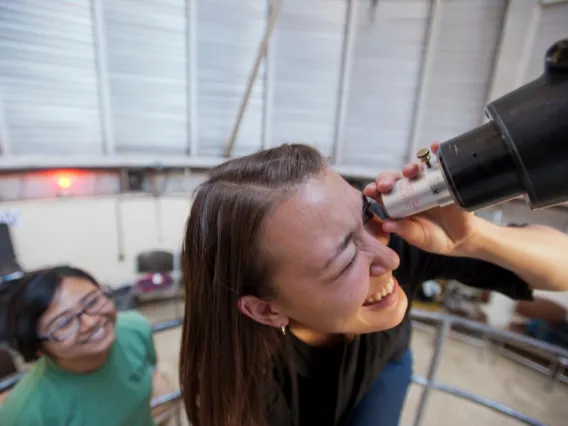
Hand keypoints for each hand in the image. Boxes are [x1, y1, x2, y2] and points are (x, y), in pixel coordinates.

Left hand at [364, 141, 481, 255]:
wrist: (461, 239)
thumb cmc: (434, 238)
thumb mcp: (419, 237)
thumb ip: (405, 230)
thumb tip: (387, 225)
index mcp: (397, 204)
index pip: (381, 193)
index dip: (374, 189)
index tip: (370, 190)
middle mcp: (408, 190)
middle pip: (394, 178)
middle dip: (388, 178)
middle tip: (386, 185)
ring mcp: (425, 183)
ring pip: (414, 169)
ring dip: (411, 167)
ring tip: (411, 171)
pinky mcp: (443, 178)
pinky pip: (439, 163)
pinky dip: (436, 152)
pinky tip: (435, 148)